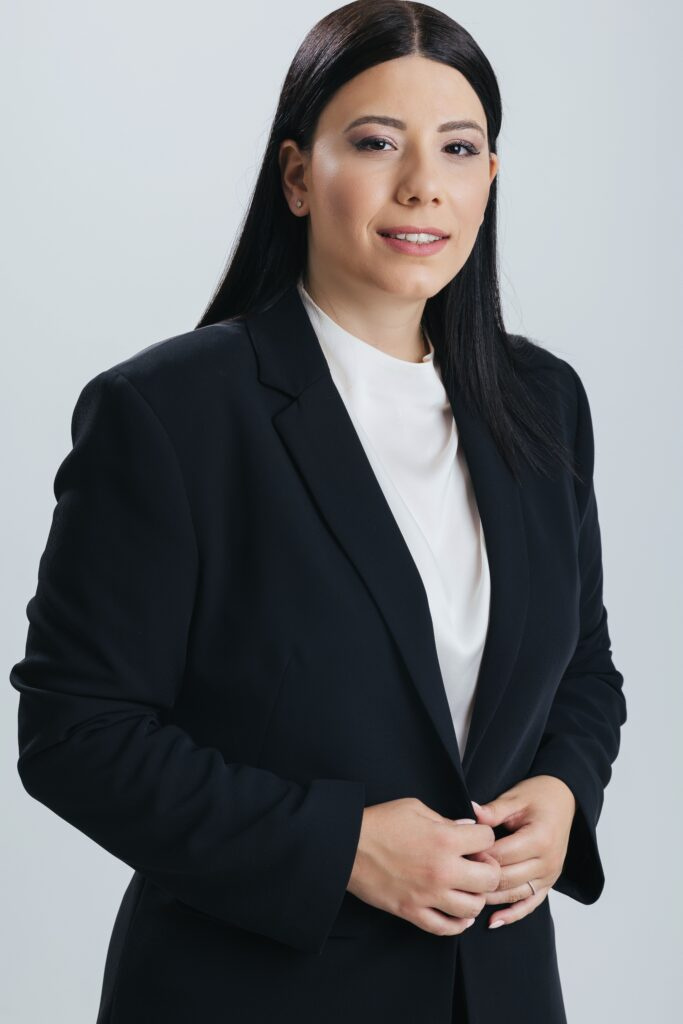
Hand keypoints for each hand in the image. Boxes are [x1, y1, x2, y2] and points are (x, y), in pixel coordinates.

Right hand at [347, 797, 501, 935]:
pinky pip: (446, 928)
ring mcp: (428, 894)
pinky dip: (458, 924)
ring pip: (473, 907)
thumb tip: (467, 828)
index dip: (484, 836)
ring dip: (475, 897)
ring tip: (467, 888)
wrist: (347, 845)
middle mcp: (442, 870)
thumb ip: (445, 820)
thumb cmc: (380, 822)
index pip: (487, 839)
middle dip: (489, 869)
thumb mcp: (415, 808)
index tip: (475, 838)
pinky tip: (459, 914)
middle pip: (490, 878)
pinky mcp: (413, 911)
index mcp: (445, 839)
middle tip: (478, 864)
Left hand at [468, 775, 575, 929]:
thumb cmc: (538, 796)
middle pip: (506, 878)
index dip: (478, 856)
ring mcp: (550, 876)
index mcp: (539, 838)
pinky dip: (512, 914)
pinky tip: (493, 922)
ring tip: (465, 898)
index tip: (457, 854)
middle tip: (455, 875)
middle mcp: (547, 861)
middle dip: (480, 878)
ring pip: (514, 894)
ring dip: (490, 898)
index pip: (501, 855)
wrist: (564, 801)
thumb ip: (493, 810)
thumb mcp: (515, 798)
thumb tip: (470, 813)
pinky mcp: (549, 883)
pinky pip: (530, 904)